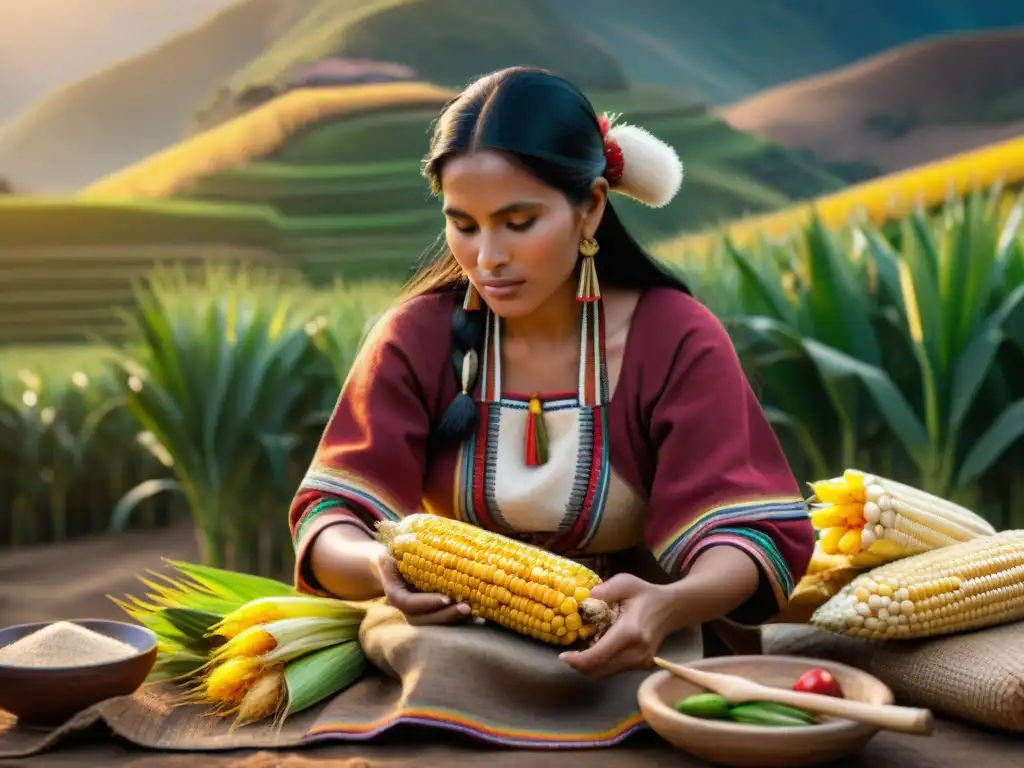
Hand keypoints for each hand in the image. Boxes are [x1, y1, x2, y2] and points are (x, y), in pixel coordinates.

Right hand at [375, 553, 473, 625]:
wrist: (398, 563)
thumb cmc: (399, 551)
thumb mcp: (397, 548)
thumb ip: (403, 548)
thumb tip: (405, 544)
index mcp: (395, 591)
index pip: (407, 603)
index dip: (427, 603)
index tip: (446, 598)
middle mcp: (405, 607)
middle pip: (422, 619)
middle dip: (445, 615)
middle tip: (466, 608)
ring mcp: (418, 613)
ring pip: (434, 623)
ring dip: (454, 619)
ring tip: (475, 612)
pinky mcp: (432, 612)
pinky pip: (444, 620)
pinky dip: (460, 619)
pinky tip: (478, 613)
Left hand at [558, 573, 672, 678]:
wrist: (672, 608)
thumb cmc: (646, 594)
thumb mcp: (626, 582)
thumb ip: (607, 589)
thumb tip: (587, 597)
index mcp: (630, 632)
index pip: (598, 656)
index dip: (578, 660)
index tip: (563, 656)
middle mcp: (636, 652)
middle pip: (599, 670)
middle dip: (580, 665)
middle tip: (567, 656)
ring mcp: (641, 662)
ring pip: (606, 673)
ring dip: (589, 666)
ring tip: (580, 653)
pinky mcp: (641, 665)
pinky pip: (614, 670)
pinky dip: (601, 664)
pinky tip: (596, 651)